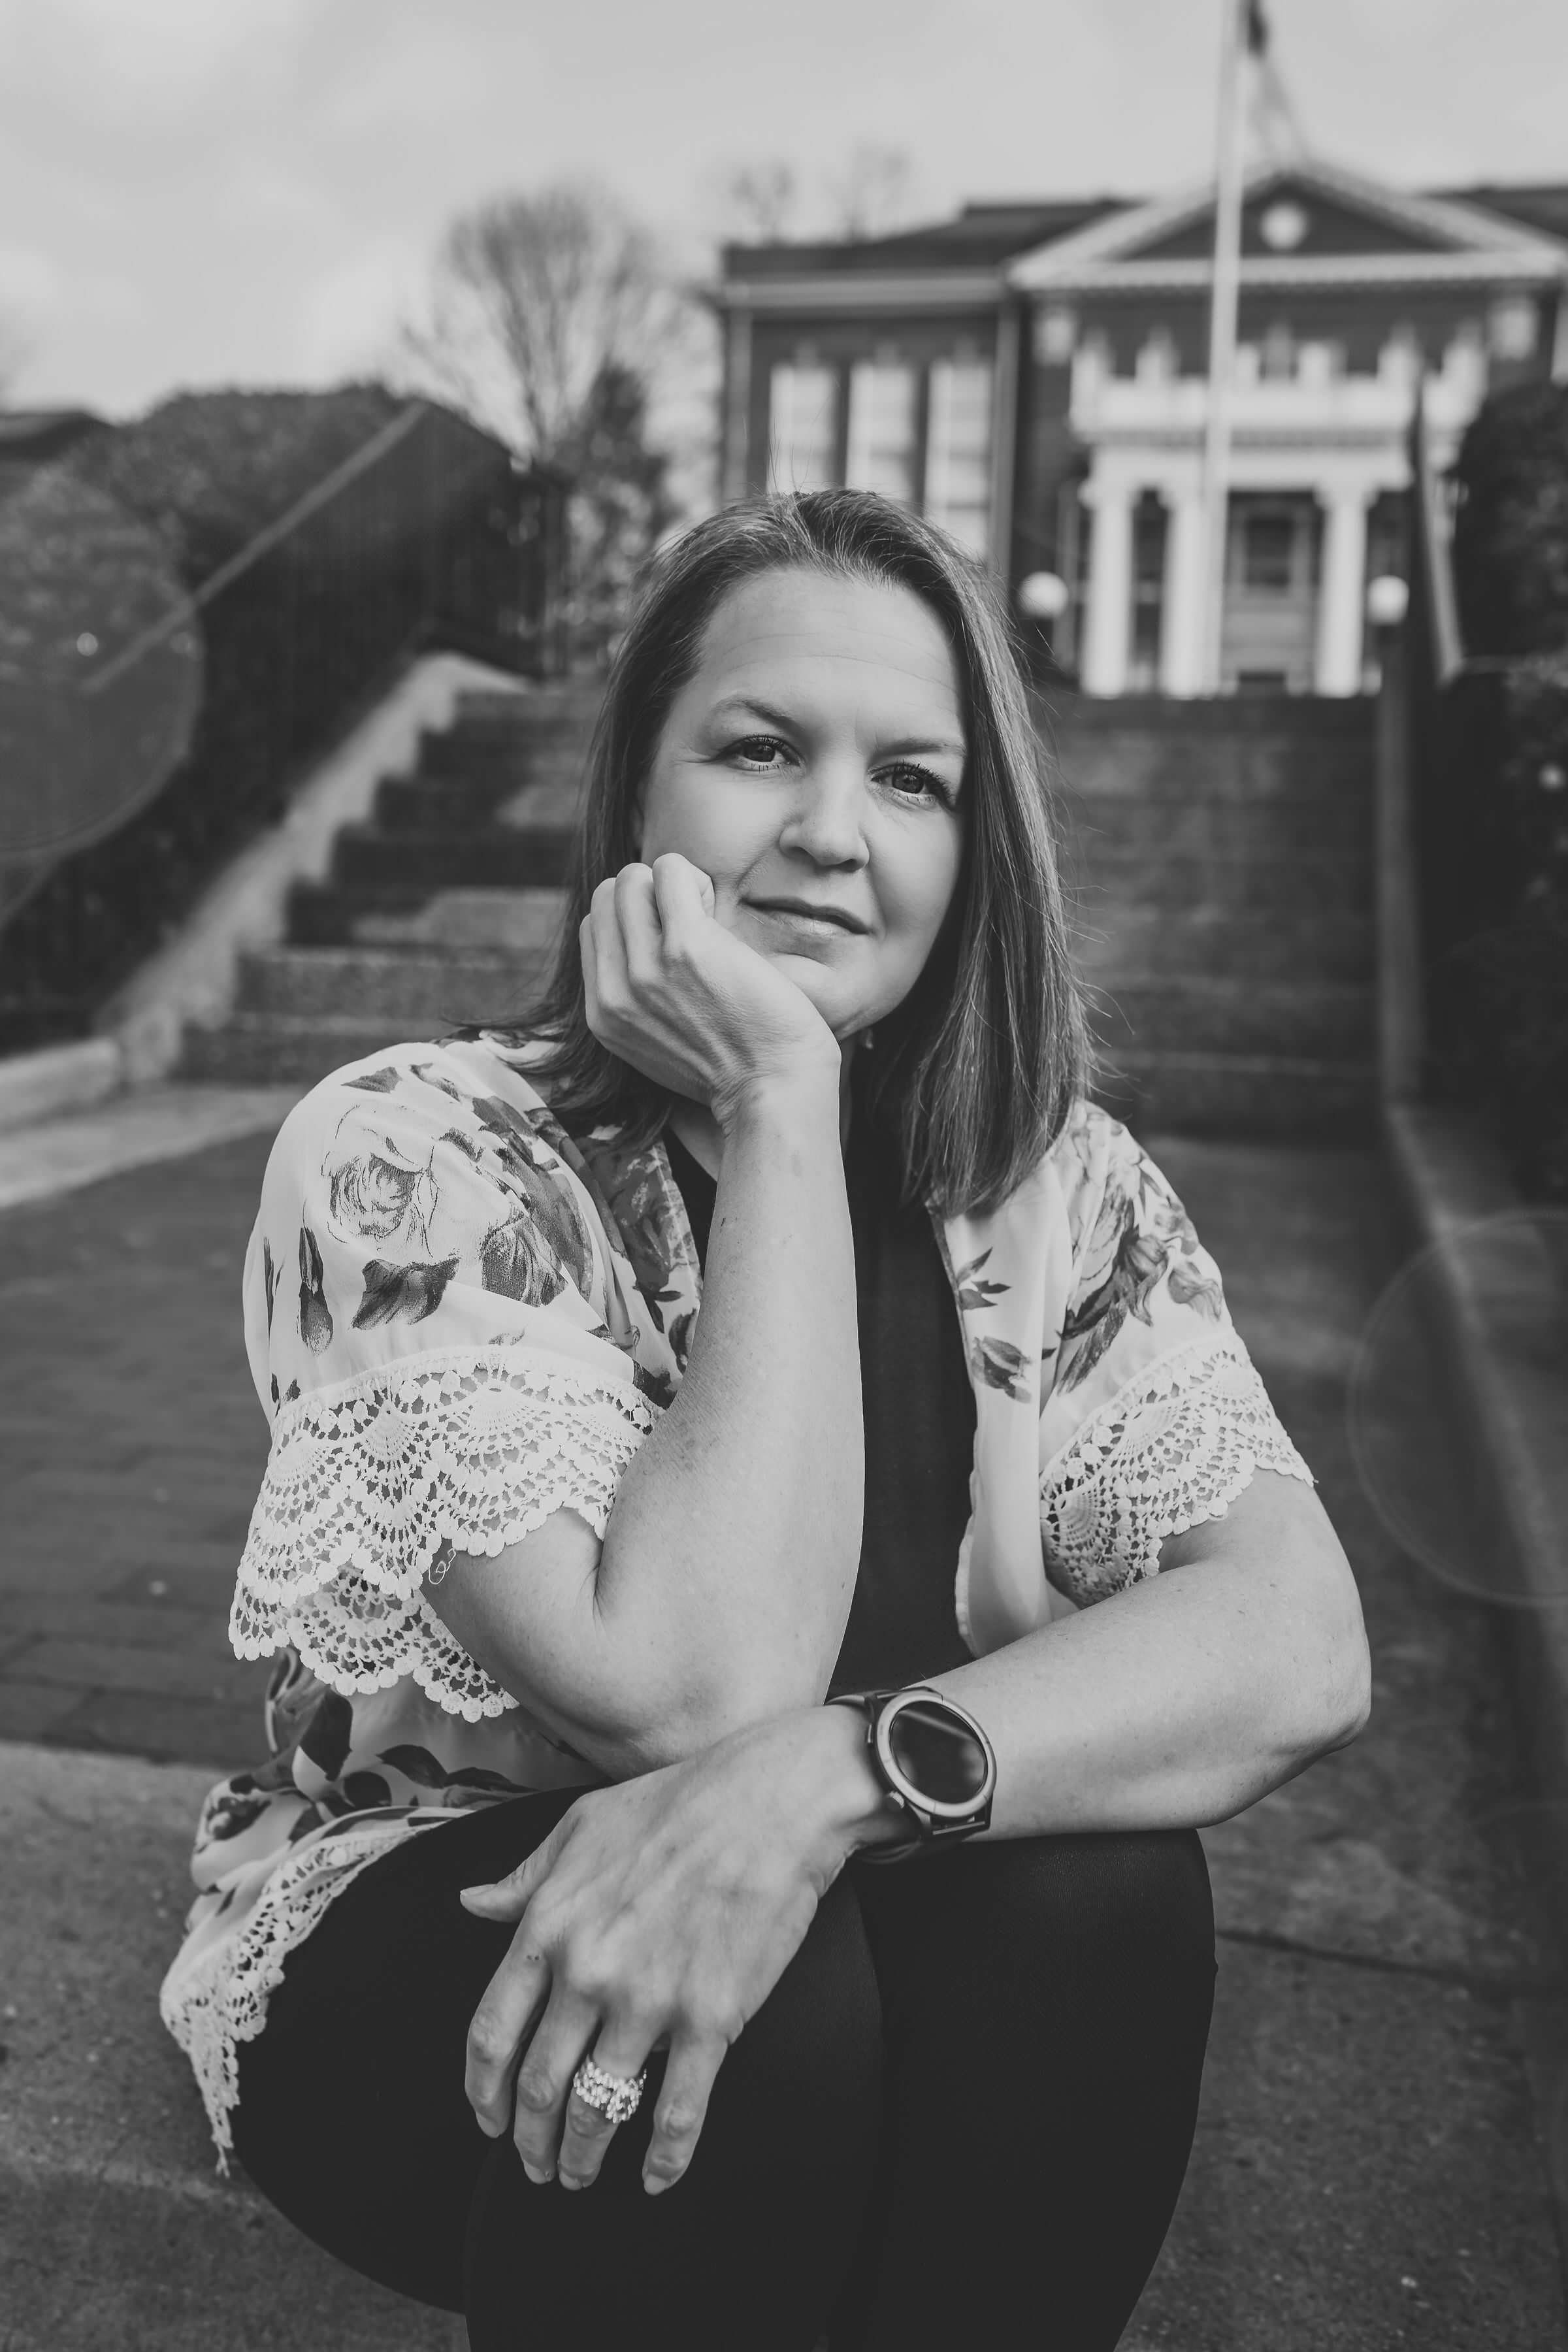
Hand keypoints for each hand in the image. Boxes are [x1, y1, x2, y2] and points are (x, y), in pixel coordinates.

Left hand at [459, 1709, 884, 2194]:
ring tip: (581, 2176)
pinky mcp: (710, 2019)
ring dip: (583, 2157)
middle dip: (530, 2140)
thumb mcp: (581, 1826)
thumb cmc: (675, 1803)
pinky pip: (678, 2111)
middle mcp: (588, 1971)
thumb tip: (471, 1904)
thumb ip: (524, 1876)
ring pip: (597, 2109)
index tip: (488, 2119)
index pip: (491, 2033)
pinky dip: (664, 2159)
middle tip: (536, 2165)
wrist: (770, 1801)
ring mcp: (648, 2000)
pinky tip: (656, 2178)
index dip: (483, 2091)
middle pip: (539, 2085)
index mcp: (548, 1925)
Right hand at [580, 854, 839, 1126]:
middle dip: (650, 896)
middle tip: (691, 925)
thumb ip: (637, 1001)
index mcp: (604, 1016)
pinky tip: (717, 909)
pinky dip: (695, 878)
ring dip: (673, 884)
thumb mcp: (659, 1044)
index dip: (636, 921)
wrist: (774, 1091)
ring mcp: (646, 969)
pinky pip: (670, 870)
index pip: (594, 927)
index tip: (672, 943)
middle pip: (608, 896)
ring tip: (705, 917)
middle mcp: (616, 993)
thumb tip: (640, 948)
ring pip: (632, 878)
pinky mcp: (686, 947)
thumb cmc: (736, 1066)